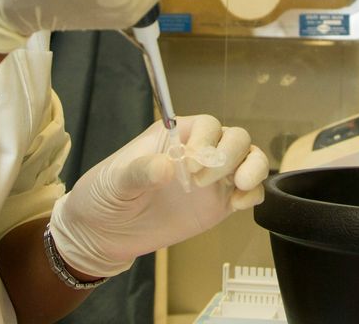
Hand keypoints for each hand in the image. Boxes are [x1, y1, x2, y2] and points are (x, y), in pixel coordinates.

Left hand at [47, 115, 268, 278]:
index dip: (206, 140)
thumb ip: (139, 172)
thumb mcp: (115, 182)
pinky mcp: (219, 204)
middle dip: (229, 155)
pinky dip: (254, 195)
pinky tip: (238, 206)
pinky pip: (250, 192)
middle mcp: (199, 152)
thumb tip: (166, 166)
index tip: (192, 164)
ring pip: (249, 159)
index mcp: (174, 136)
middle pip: (234, 138)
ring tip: (241, 187)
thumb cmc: (104, 196)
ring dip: (253, 168)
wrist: (104, 234)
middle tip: (201, 182)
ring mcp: (212, 178)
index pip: (206, 124)